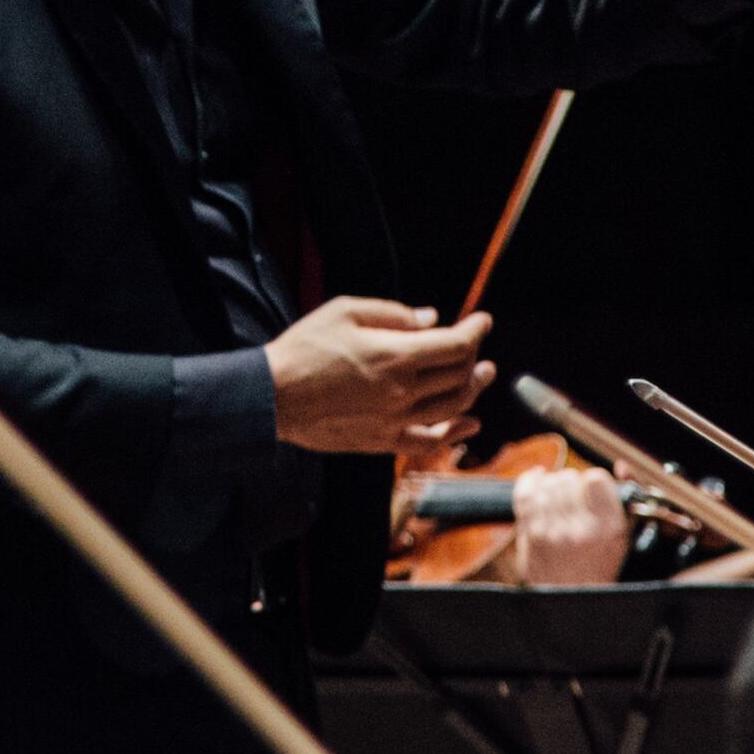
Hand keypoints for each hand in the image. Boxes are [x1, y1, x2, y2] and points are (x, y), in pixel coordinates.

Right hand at [268, 296, 492, 458]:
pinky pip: (430, 442)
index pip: (456, 345)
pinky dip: (455, 433)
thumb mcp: (344, 311)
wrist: (271, 396)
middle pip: (459, 375)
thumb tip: (430, 319)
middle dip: (474, 356)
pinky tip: (468, 423)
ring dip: (474, 389)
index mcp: (395, 355)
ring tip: (481, 375)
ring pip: (453, 407)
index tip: (482, 321)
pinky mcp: (382, 441)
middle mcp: (402, 391)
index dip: (476, 331)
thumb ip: (393, 313)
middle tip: (475, 345)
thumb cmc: (303, 349)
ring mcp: (395, 420)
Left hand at [504, 462, 631, 589]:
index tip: (594, 491)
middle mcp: (579, 529)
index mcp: (608, 529)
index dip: (595, 481)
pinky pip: (525, 494)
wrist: (571, 603)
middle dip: (573, 484)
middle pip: (569, 479)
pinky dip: (530, 482)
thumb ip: (625, 501)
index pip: (596, 479)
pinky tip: (538, 479)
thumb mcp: (624, 539)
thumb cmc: (600, 570)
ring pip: (547, 485)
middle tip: (576, 498)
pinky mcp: (530, 536)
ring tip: (560, 496)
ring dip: (553, 485)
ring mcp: (551, 532)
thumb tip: (621, 466)